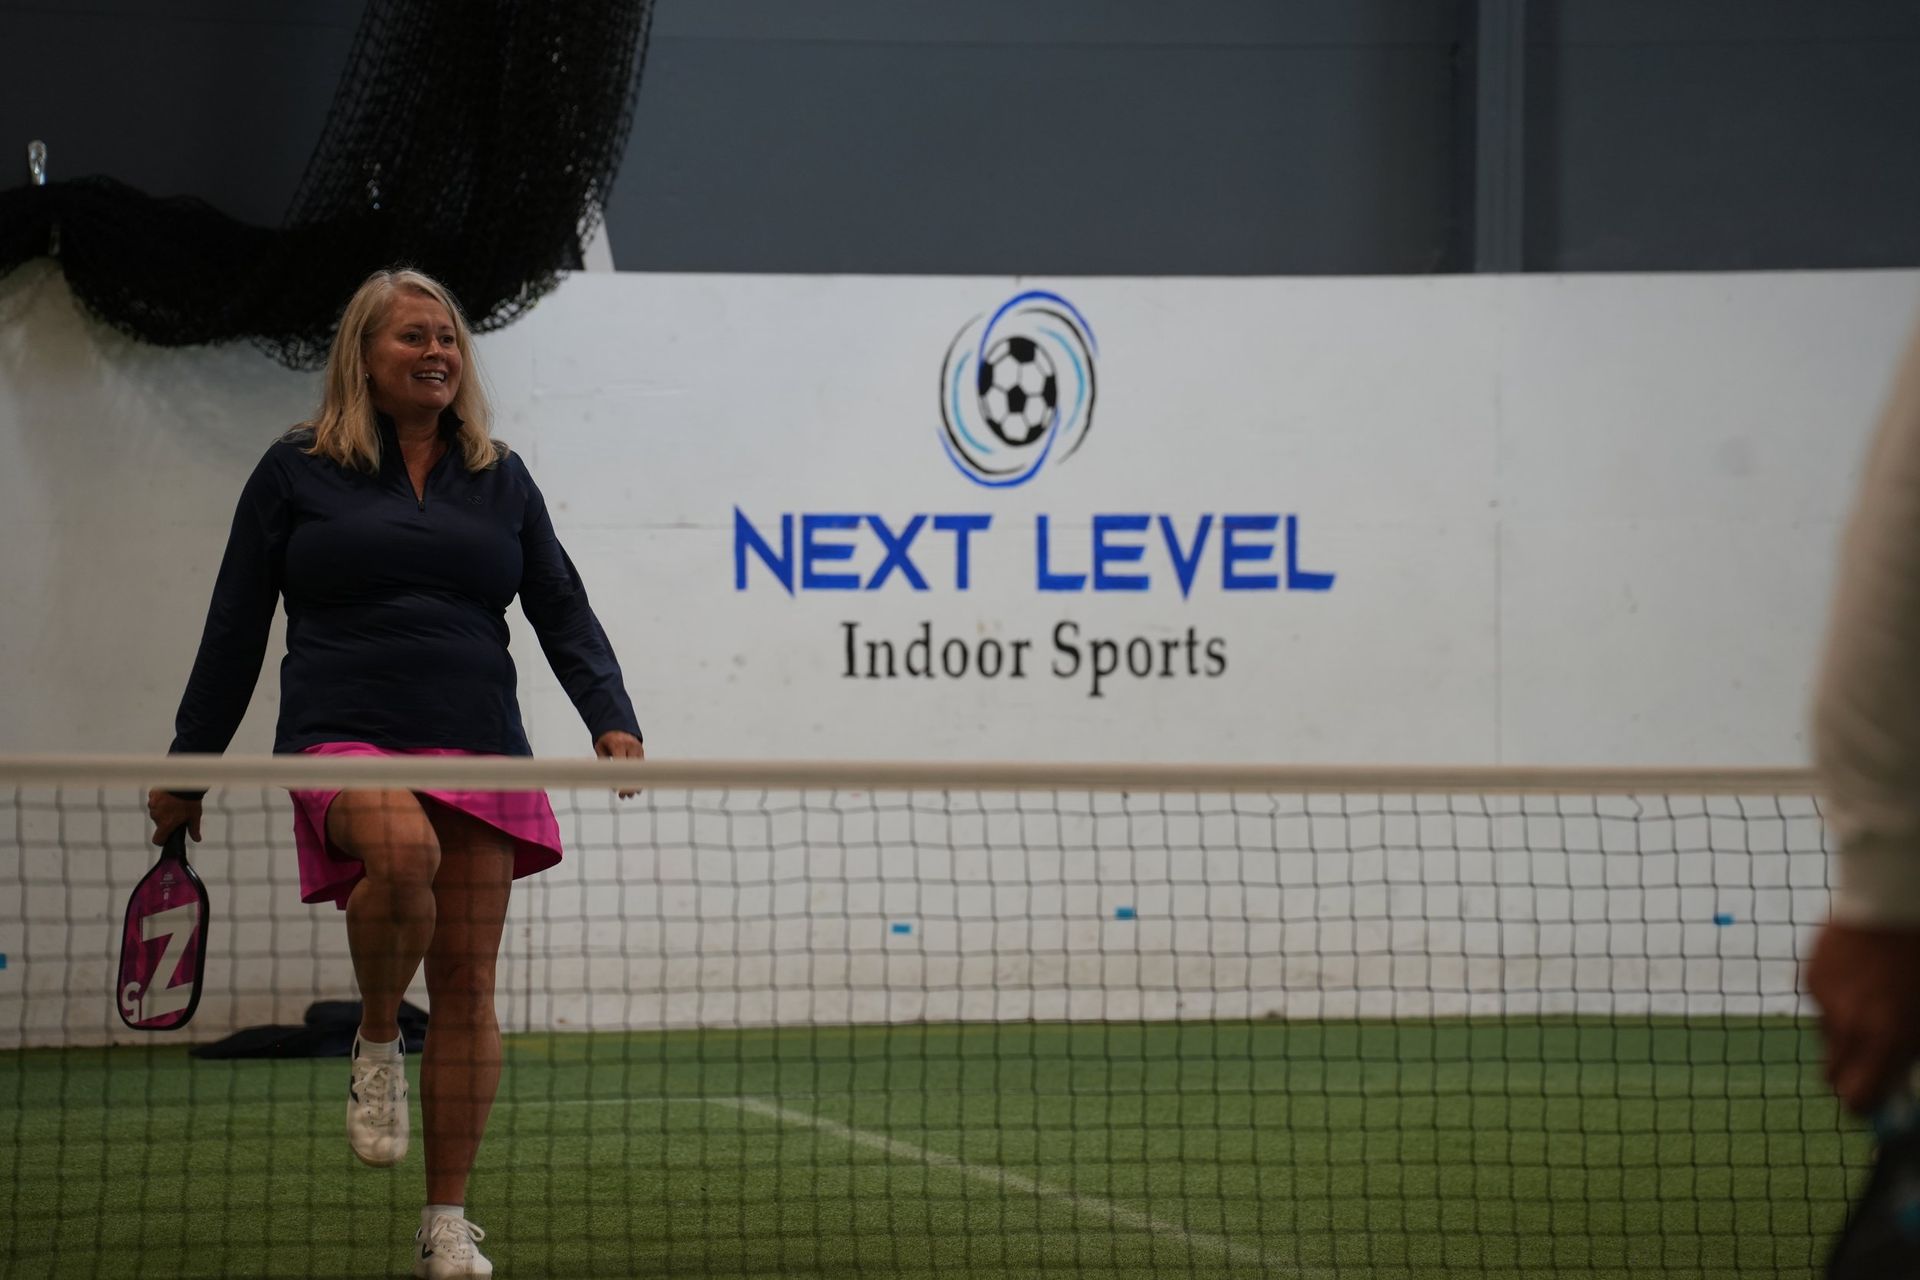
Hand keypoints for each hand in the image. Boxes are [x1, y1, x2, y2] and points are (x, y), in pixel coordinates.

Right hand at [147, 788, 202, 845]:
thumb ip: (194, 829)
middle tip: (177, 814)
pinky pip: (154, 800)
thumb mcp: (195, 816)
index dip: (162, 841)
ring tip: (174, 803)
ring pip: (156, 811)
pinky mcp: (152, 795)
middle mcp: (156, 816)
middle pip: (158, 824)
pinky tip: (169, 796)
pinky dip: (159, 800)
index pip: (157, 840)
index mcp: (166, 824)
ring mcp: (152, 805)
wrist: (186, 782)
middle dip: (165, 821)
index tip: (166, 838)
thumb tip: (197, 839)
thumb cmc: (191, 800)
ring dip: (162, 810)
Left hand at [594, 730, 643, 798]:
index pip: (621, 764)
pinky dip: (638, 778)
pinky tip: (635, 789)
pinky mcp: (641, 752)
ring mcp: (638, 748)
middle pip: (633, 768)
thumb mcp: (600, 748)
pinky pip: (641, 767)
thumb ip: (603, 763)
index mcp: (618, 743)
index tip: (616, 789)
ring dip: (635, 783)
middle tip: (623, 796)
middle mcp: (631, 745)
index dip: (619, 777)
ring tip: (629, 796)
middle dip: (629, 783)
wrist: (618, 724)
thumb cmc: (606, 738)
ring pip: (639, 769)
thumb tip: (605, 781)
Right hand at [1807, 920, 1919, 1112]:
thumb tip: (1898, 1088)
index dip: (1866, 1106)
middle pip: (1832, 1076)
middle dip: (1851, 1073)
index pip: (1857, 1101)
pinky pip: (1821, 1003)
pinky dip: (1837, 998)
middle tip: (1874, 1057)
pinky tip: (1860, 975)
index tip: (1878, 1100)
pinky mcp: (1809, 975)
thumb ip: (1910, 1056)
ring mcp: (1824, 1000)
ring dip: (1847, 1031)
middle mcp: (1848, 1026)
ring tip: (1874, 999)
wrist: (1894, 899)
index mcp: (1886, 1041)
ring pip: (1827, 1036)